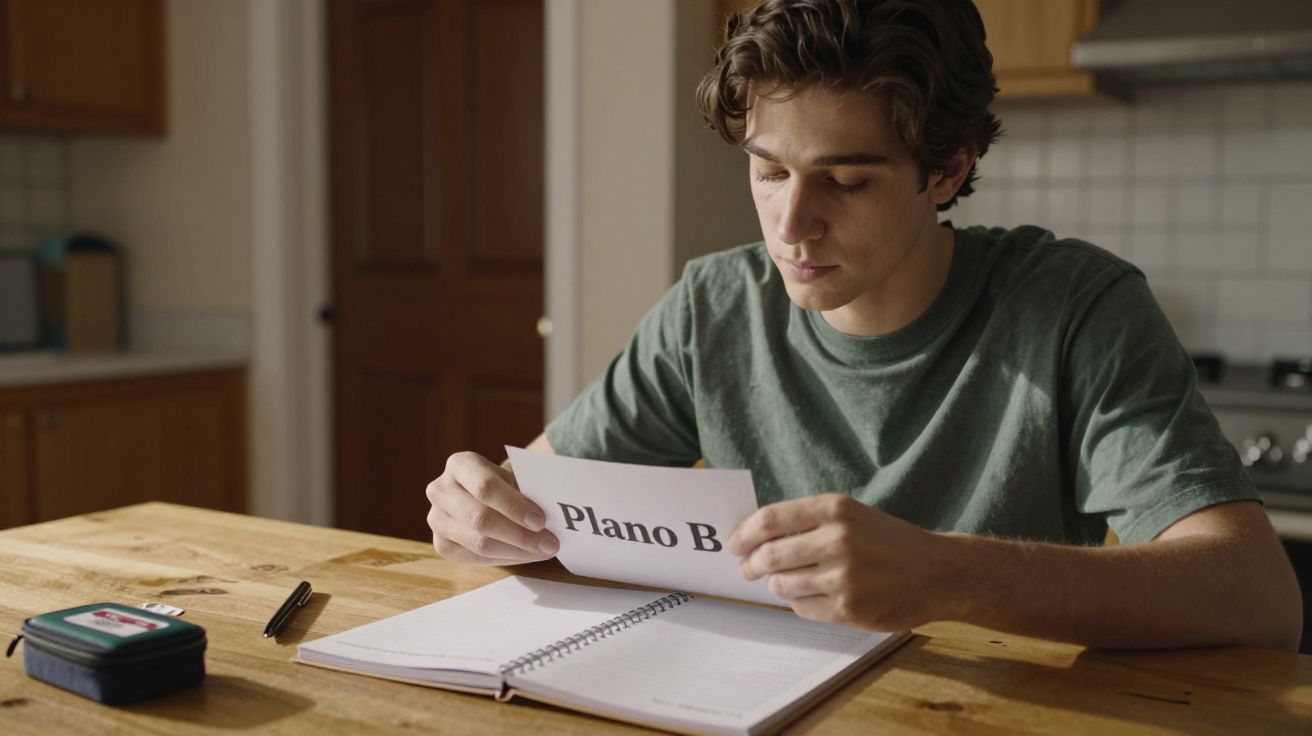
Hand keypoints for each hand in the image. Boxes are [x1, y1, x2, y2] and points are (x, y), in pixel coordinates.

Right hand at [426, 451, 559, 565]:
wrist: (484, 494)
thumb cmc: (504, 483)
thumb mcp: (514, 477)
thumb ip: (527, 491)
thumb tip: (553, 514)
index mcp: (460, 464)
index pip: (486, 488)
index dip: (514, 506)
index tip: (541, 521)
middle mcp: (440, 490)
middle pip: (481, 519)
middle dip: (520, 535)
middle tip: (550, 543)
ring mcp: (436, 519)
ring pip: (479, 543)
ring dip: (517, 551)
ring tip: (543, 551)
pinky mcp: (441, 544)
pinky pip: (475, 558)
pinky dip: (505, 559)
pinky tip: (525, 555)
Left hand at [727, 494, 962, 630]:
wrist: (938, 571)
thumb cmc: (888, 540)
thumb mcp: (851, 515)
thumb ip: (806, 522)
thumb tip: (754, 535)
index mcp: (835, 509)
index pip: (769, 520)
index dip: (743, 534)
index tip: (733, 544)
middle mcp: (837, 540)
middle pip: (768, 556)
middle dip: (750, 565)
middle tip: (747, 569)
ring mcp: (843, 577)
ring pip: (782, 586)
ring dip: (776, 585)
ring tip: (785, 581)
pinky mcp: (848, 609)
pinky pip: (803, 608)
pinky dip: (800, 603)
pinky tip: (815, 595)